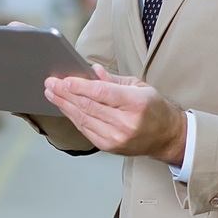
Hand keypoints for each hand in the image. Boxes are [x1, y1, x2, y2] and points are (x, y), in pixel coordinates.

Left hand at [44, 65, 187, 163]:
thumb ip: (114, 80)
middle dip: (65, 93)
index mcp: (135, 103)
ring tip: (52, 93)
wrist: (166, 137)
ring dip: (64, 105)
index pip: (101, 93)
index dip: (79, 86)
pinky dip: (73, 117)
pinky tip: (65, 107)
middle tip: (50, 83)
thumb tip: (93, 71)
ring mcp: (116, 137)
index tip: (64, 80)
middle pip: (88, 106)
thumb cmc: (154, 109)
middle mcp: (125, 123)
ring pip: (83, 119)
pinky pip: (85, 129)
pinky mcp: (108, 146)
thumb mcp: (140, 87)